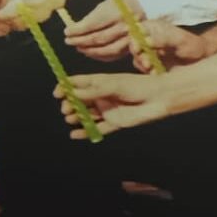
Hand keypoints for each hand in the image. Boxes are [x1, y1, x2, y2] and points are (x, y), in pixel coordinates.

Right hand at [56, 71, 170, 137]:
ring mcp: (106, 110)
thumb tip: (72, 93)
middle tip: (67, 108)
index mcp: (99, 82)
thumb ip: (93, 91)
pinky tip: (75, 134)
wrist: (158, 98)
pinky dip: (85, 132)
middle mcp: (100, 96)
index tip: (58, 93)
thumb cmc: (137, 86)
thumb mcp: (112, 85)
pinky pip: (97, 128)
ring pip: (86, 115)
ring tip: (72, 118)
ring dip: (76, 117)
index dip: (65, 87)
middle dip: (70, 104)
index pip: (77, 83)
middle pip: (79, 100)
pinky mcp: (113, 122)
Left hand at [64, 0, 142, 61]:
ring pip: (107, 50)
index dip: (78, 30)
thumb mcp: (106, 4)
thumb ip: (91, 17)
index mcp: (119, 12)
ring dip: (89, 51)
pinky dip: (100, 56)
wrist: (141, 7)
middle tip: (68, 41)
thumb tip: (73, 30)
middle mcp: (127, 26)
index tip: (67, 32)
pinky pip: (114, 55)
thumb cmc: (118, 4)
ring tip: (78, 47)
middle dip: (81, 41)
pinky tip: (90, 52)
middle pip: (99, 38)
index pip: (94, 24)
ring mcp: (131, 39)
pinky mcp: (132, 47)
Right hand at [138, 19, 208, 69]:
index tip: (138, 48)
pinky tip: (156, 73)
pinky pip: (143, 68)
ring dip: (142, 64)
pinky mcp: (151, 64)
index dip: (135, 38)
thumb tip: (146, 40)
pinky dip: (147, 72)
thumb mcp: (180, 40)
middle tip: (147, 62)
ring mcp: (148, 52)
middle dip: (139, 54)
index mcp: (153, 28)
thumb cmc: (192, 45)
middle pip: (134, 45)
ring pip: (137, 58)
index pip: (137, 30)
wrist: (201, 59)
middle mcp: (148, 38)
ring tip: (152, 68)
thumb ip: (163, 39)